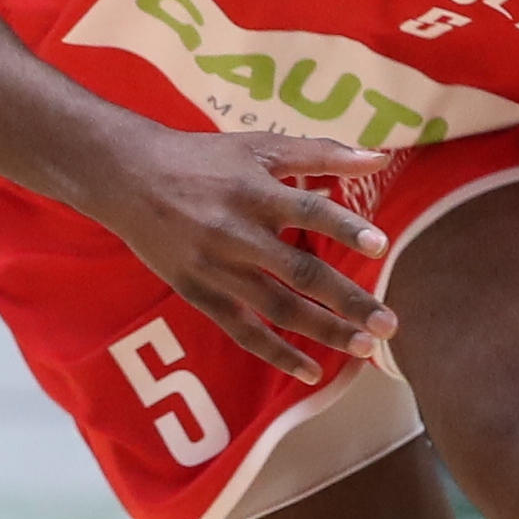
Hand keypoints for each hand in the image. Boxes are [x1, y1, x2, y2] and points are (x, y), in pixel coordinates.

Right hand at [94, 125, 394, 375]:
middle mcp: (237, 235)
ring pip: (277, 309)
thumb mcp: (260, 146)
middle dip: (348, 300)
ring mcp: (217, 269)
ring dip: (324, 331)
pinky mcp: (199, 294)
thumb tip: (380, 157)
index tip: (381, 246)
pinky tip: (311, 372)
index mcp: (255, 193)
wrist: (129, 178)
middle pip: (300, 272)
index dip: (344, 228)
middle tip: (389, 324)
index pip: (308, 212)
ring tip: (365, 347)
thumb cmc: (204, 159)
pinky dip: (277, 354)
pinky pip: (243, 331)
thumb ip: (321, 154)